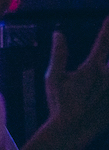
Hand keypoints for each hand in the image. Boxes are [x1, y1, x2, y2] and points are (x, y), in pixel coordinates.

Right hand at [39, 18, 108, 147]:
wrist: (73, 129)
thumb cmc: (60, 102)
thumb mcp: (53, 77)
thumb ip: (59, 54)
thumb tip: (58, 34)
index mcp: (91, 68)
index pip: (102, 43)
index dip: (107, 29)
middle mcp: (106, 76)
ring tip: (108, 63)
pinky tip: (108, 77)